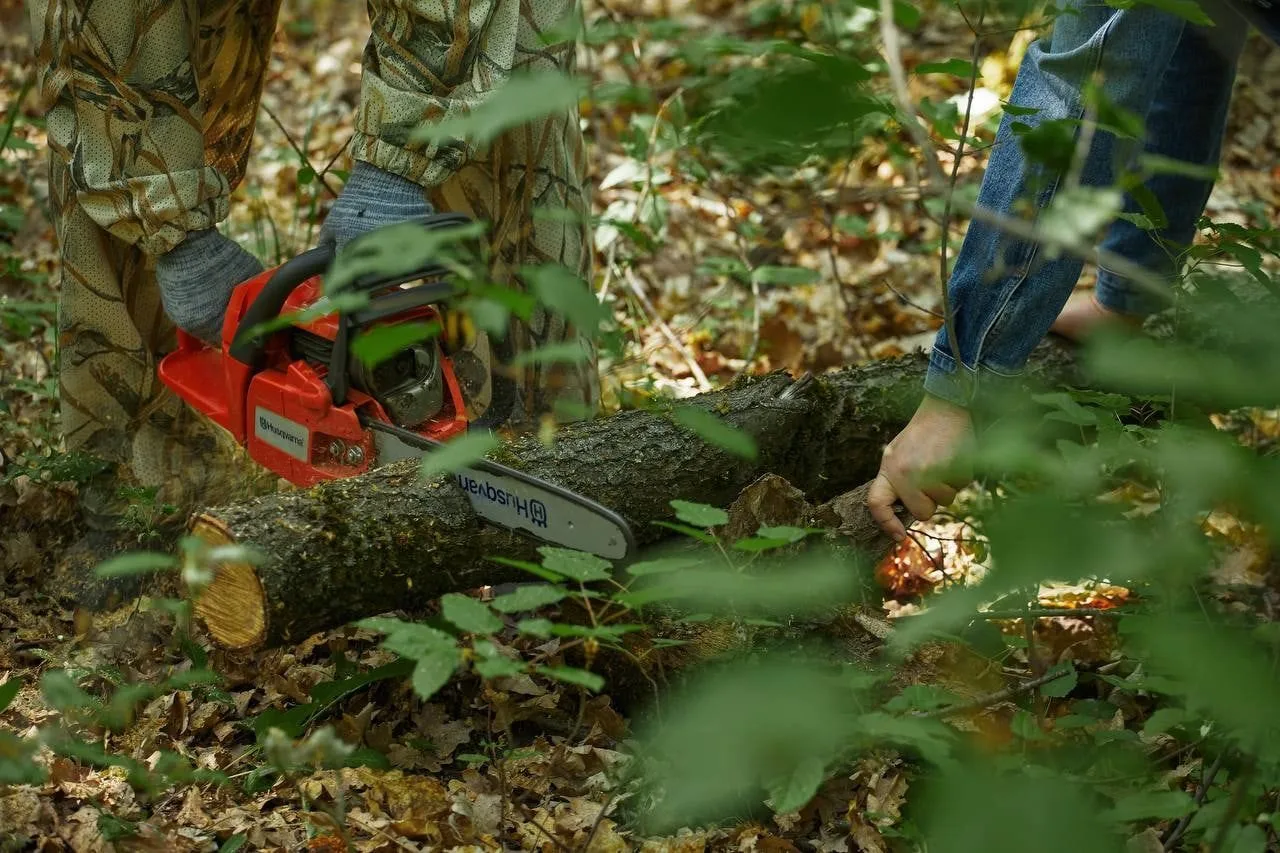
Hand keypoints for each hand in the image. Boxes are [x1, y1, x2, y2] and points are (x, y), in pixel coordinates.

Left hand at [867, 393, 973, 540]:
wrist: (945, 410)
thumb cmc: (921, 435)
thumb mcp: (897, 454)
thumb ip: (896, 481)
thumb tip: (902, 510)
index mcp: (889, 470)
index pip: (876, 504)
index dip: (885, 523)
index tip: (897, 536)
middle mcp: (906, 474)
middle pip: (922, 512)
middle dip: (930, 501)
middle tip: (931, 477)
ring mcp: (931, 474)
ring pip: (944, 501)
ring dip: (947, 487)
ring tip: (942, 462)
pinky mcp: (954, 471)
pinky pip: (960, 488)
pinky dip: (960, 478)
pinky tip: (954, 458)